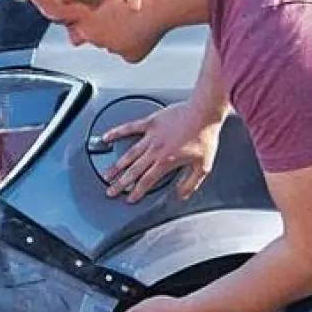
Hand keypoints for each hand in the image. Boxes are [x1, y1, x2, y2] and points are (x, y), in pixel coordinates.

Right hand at [102, 101, 222, 202]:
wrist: (204, 112)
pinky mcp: (150, 122)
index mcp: (167, 162)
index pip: (147, 181)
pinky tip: (107, 138)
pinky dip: (117, 133)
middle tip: (110, 191)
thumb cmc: (205, 136)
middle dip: (120, 184)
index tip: (130, 198)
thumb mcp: (204, 166)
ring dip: (117, 166)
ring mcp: (150, 136)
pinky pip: (129, 128)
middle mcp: (155, 150)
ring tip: (107, 174)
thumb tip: (181, 194)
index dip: (137, 192)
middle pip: (133, 171)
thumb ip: (190, 183)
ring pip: (129, 154)